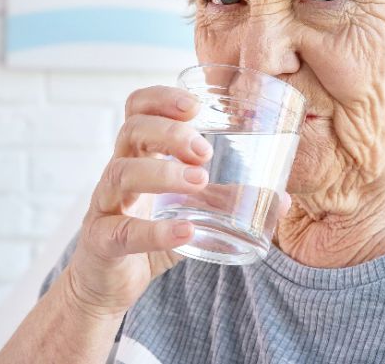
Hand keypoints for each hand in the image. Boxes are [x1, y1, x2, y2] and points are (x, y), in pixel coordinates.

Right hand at [63, 86, 210, 319]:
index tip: (196, 105)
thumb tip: (283, 198)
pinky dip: (156, 231)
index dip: (162, 98)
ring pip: (121, 172)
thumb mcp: (191, 212)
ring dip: (163, 171)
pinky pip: (122, 231)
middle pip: (131, 131)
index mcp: (138, 155)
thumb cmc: (148, 235)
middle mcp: (118, 171)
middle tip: (206, 150)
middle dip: (170, 132)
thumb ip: (227, 201)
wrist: (109, 285)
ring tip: (199, 181)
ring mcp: (104, 205)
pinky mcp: (101, 242)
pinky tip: (185, 231)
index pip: (138, 109)